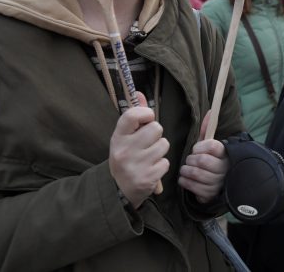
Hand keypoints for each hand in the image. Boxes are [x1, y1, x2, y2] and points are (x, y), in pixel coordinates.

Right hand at [109, 92, 169, 207]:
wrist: (119, 190)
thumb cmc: (126, 157)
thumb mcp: (125, 138)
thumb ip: (134, 116)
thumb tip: (139, 93)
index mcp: (118, 138)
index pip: (131, 115)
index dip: (145, 112)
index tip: (148, 117)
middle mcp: (124, 151)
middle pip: (156, 128)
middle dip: (156, 135)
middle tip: (147, 144)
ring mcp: (135, 165)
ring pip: (164, 144)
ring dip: (160, 150)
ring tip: (149, 157)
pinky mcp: (147, 178)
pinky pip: (166, 162)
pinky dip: (161, 165)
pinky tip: (151, 169)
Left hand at [178, 110, 228, 203]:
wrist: (219, 183)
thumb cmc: (211, 160)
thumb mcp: (210, 144)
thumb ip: (208, 129)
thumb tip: (210, 110)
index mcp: (225, 153)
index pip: (212, 146)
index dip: (200, 147)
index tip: (196, 149)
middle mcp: (223, 168)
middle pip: (201, 160)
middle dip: (191, 159)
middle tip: (190, 160)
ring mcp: (217, 183)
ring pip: (194, 173)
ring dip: (185, 170)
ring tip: (187, 169)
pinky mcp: (209, 194)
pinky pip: (190, 185)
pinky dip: (184, 181)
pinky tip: (186, 178)